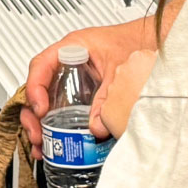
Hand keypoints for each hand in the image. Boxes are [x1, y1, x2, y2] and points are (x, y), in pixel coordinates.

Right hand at [21, 17, 155, 151]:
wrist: (155, 41)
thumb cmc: (136, 42)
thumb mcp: (119, 71)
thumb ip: (107, 98)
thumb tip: (96, 126)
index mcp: (72, 48)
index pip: (41, 66)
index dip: (35, 88)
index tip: (40, 109)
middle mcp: (67, 64)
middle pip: (38, 89)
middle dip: (33, 114)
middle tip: (38, 135)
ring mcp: (72, 79)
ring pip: (46, 102)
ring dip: (41, 124)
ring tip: (42, 146)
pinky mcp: (81, 94)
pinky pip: (62, 110)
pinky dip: (56, 127)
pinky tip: (56, 144)